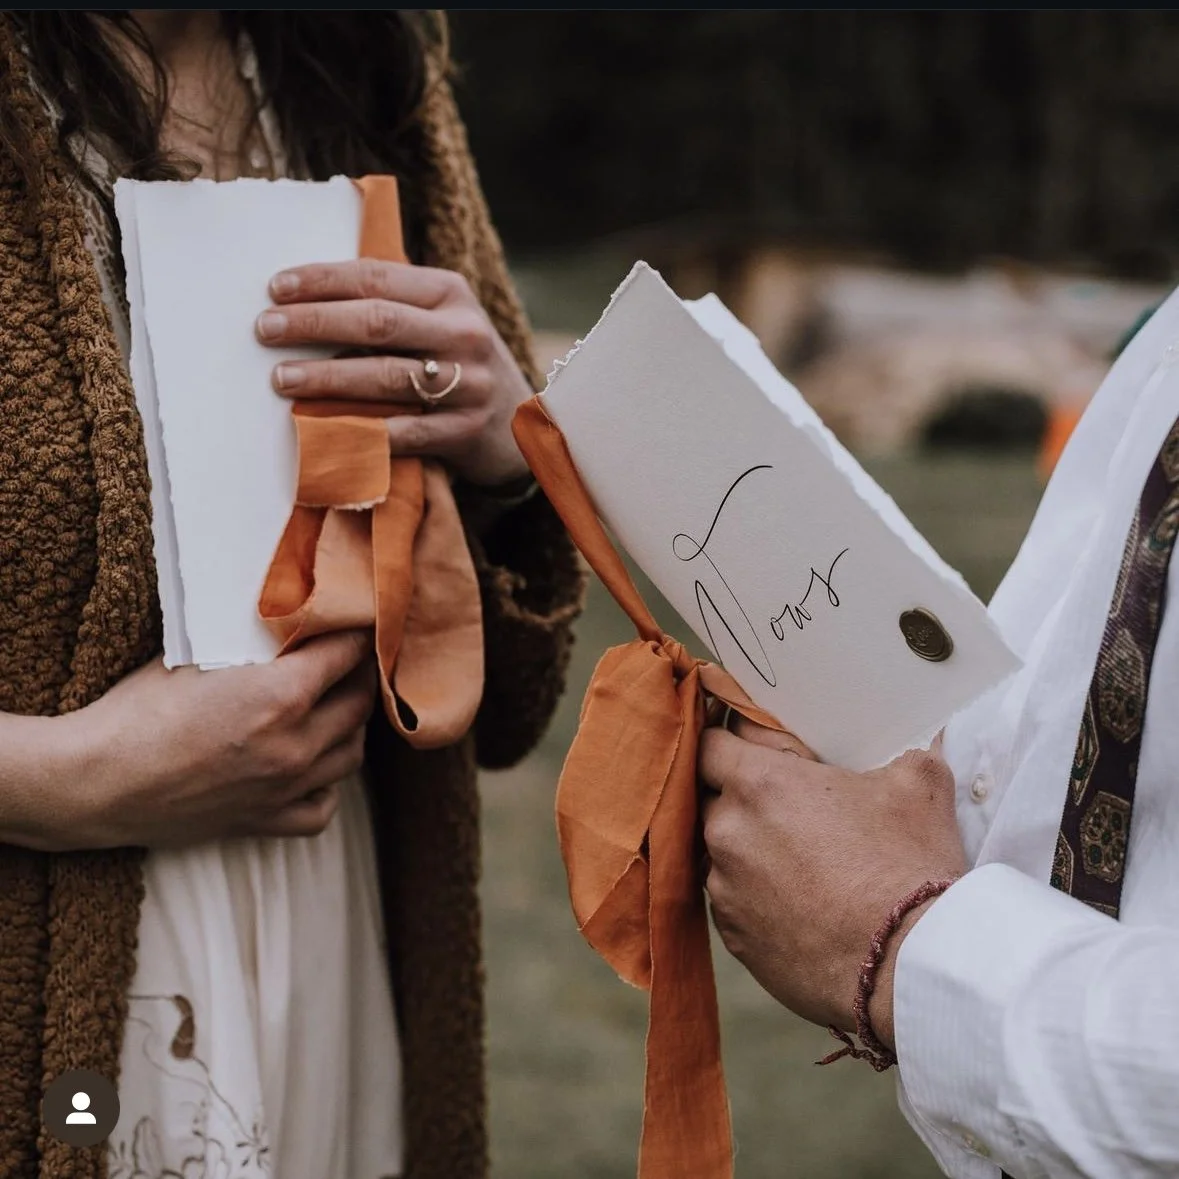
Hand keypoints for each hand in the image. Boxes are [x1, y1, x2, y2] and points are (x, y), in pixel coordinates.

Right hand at [37, 630, 377, 851]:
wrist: (93, 783)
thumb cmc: (134, 713)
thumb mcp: (196, 658)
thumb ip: (252, 648)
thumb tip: (284, 628)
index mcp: (280, 696)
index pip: (347, 654)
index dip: (356, 632)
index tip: (358, 621)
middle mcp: (294, 744)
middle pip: (359, 703)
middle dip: (360, 675)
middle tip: (350, 659)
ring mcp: (284, 788)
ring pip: (351, 754)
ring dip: (350, 726)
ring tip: (336, 706)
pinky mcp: (264, 821)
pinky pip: (322, 807)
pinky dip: (327, 785)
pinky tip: (315, 768)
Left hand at [256, 260, 534, 486]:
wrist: (522, 426)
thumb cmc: (460, 365)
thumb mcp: (442, 321)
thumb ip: (393, 305)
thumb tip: (307, 297)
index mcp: (451, 294)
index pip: (377, 277)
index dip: (322, 280)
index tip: (275, 288)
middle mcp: (463, 333)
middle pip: (377, 321)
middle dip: (314, 322)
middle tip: (265, 329)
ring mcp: (468, 384)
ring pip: (385, 377)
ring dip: (326, 377)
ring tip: (281, 378)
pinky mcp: (464, 432)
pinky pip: (400, 432)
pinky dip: (357, 432)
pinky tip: (320, 429)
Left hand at [699, 716, 966, 1049]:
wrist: (904, 966)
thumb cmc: (906, 867)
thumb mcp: (919, 786)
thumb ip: (904, 755)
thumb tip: (919, 749)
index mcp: (760, 782)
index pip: (711, 743)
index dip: (731, 743)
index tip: (752, 750)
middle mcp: (728, 830)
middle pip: (711, 798)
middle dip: (740, 798)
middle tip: (787, 808)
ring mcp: (724, 887)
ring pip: (719, 853)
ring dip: (747, 850)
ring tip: (798, 863)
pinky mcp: (731, 936)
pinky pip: (730, 902)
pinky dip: (753, 898)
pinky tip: (796, 904)